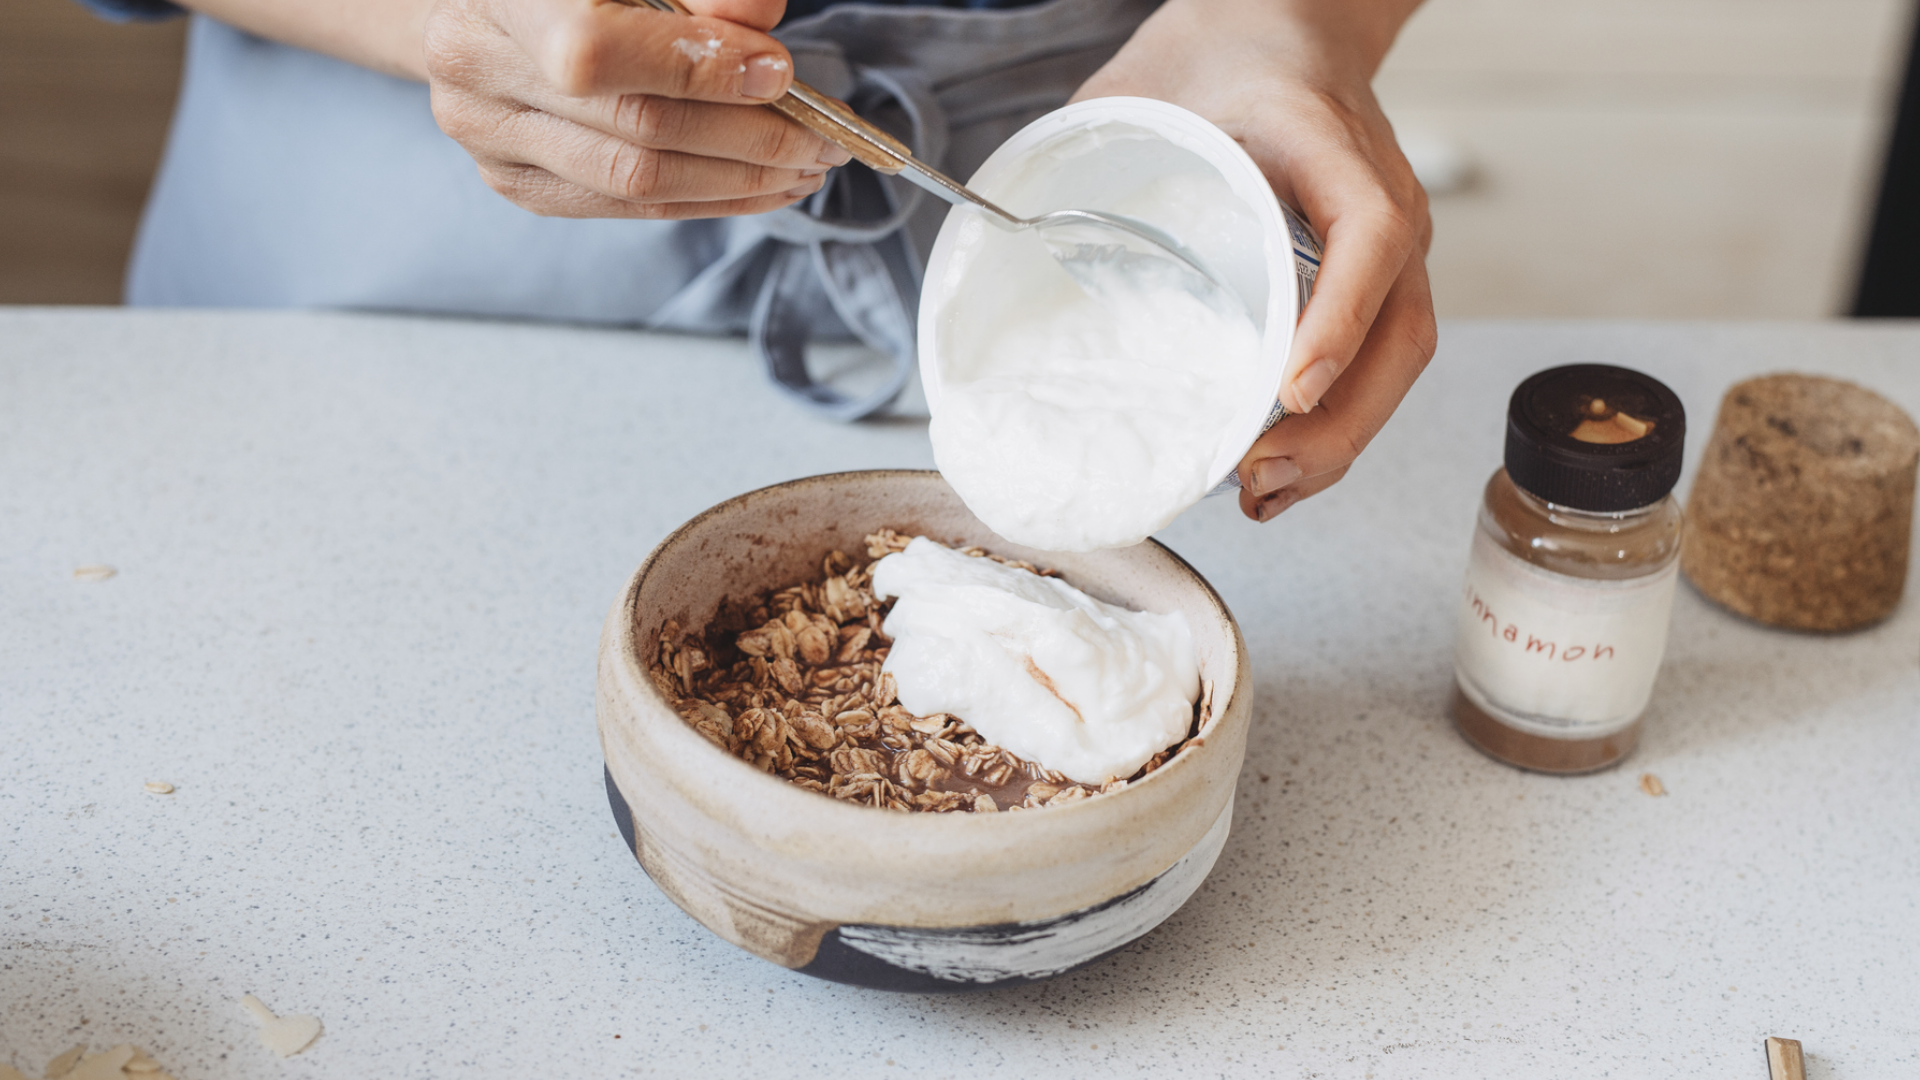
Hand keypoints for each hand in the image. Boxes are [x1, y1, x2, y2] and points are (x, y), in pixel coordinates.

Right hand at [423, 0, 852, 218]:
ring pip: (635, 182)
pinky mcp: (515, 183)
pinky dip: (704, 198)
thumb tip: (763, 36)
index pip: (597, 53)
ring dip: (738, 181)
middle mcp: (477, 71)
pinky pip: (625, 207)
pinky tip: (758, 185)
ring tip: (803, 167)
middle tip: (823, 138)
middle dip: (748, 138)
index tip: (780, 75)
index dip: (697, 70)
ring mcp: (490, 138)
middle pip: (635, 129)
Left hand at [1073, 0, 1437, 521]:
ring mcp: (1389, 242)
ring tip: (1268, 493)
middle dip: (1340, 424)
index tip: (1291, 389)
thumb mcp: (1144, 85)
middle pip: (1400, 330)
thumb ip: (1086, 148)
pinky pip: (1379, 357)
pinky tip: (1284, 468)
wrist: (1288, 22)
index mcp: (1329, 145)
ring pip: (1397, 357)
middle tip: (1260, 476)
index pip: (1370, 236)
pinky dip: (1341, 422)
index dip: (1338, 319)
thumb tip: (1000, 236)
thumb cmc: (1218, 52)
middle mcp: (1381, 199)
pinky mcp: (1377, 276)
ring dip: (1343, 441)